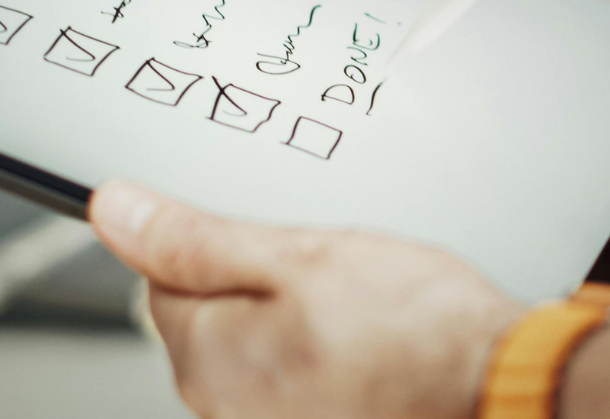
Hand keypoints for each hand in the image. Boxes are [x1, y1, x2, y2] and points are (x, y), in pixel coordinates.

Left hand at [90, 181, 523, 418]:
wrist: (491, 382)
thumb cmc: (410, 324)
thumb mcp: (298, 254)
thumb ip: (196, 238)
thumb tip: (118, 212)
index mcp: (206, 355)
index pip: (162, 273)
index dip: (214, 235)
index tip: (261, 224)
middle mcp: (226, 403)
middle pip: (210, 307)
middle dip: (258, 270)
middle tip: (320, 257)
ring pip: (258, 332)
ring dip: (293, 303)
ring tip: (353, 292)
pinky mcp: (310, 417)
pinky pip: (293, 361)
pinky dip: (319, 336)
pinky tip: (364, 325)